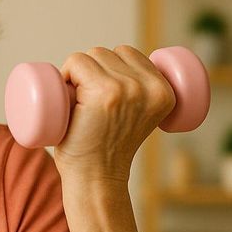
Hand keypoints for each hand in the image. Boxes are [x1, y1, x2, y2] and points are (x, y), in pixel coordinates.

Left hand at [53, 45, 176, 183]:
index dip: (109, 69)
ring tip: (79, 102)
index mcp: (164, 92)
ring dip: (77, 73)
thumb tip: (117, 61)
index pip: (129, 54)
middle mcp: (150, 87)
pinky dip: (67, 72)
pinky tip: (70, 94)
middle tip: (85, 103)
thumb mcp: (137, 116)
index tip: (100, 95)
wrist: (96, 179)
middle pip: (107, 52)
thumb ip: (137, 93)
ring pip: (90, 55)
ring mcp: (127, 89)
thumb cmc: (107, 149)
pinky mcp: (104, 93)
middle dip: (91, 71)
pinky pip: (77, 61)